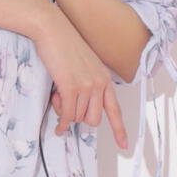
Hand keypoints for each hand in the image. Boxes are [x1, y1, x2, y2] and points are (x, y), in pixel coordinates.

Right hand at [35, 8, 128, 150]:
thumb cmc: (64, 46)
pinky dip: (62, 124)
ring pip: (79, 118)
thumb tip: (80, 107)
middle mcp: (99, 84)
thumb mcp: (84, 64)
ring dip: (66, 114)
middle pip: (94, 120)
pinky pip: (68, 115)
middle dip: (80, 118)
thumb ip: (88, 83)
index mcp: (104, 79)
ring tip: (57, 98)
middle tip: (66, 105)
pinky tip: (57, 126)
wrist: (53, 29)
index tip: (124, 146)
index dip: (120, 130)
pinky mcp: (71, 88)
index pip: (115, 109)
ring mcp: (86, 86)